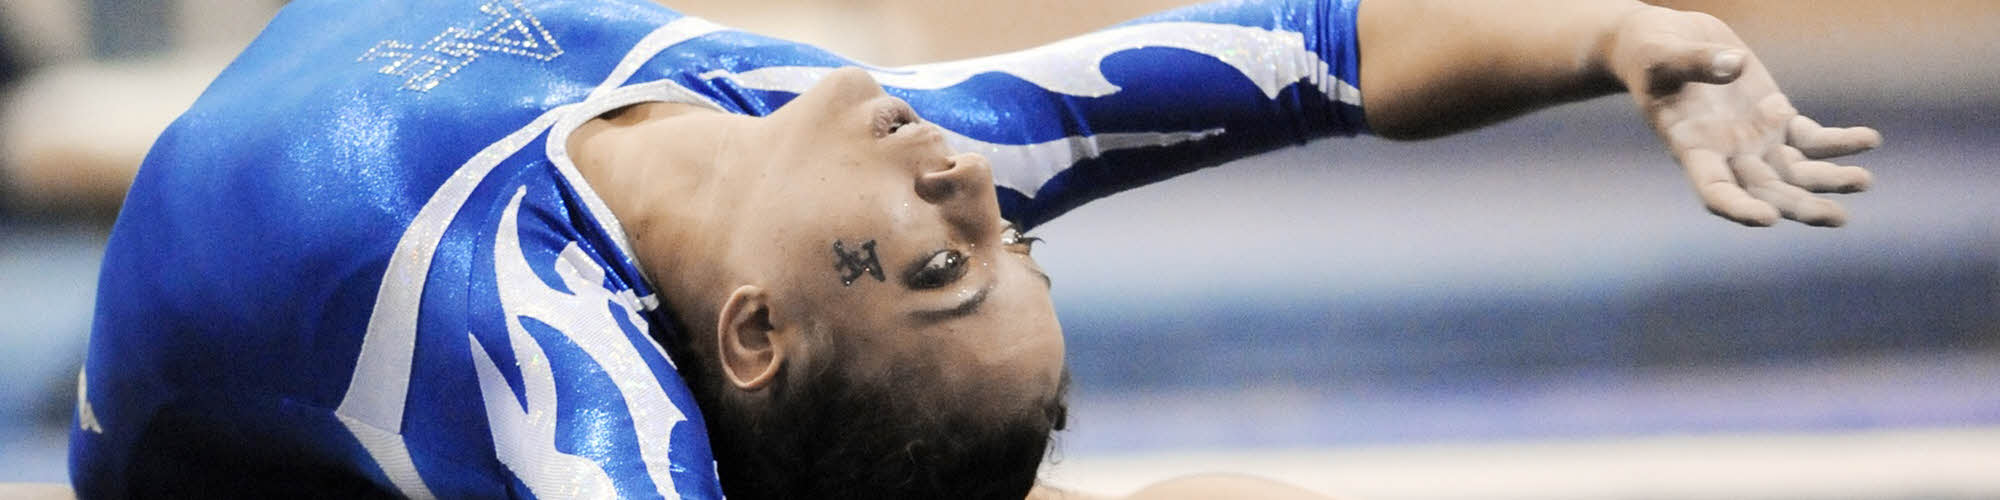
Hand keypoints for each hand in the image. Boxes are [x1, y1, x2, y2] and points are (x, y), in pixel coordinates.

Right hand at [1607, 7, 1880, 226]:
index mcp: (1691, 149)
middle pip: (1766, 190)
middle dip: (1799, 205)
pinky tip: (1869, 141)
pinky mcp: (1774, 117)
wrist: (1663, 44)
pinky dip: (1839, 143)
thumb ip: (1696, 63)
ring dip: (1828, 180)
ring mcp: (1753, 138)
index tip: (1767, 218)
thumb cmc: (1649, 55)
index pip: (1715, 191)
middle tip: (1835, 218)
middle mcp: (1726, 153)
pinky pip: (1812, 139)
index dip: (1740, 208)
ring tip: (1862, 181)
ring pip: (1795, 171)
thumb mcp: (1661, 57)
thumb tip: (1736, 66)